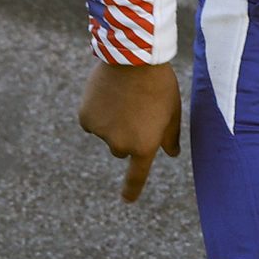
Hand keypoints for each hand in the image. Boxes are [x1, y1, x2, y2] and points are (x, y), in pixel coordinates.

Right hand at [78, 59, 180, 201]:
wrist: (133, 58)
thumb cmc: (159, 85)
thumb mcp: (172, 112)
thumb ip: (170, 137)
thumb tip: (171, 154)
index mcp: (144, 147)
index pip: (137, 176)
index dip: (132, 189)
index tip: (127, 200)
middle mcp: (120, 146)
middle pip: (121, 149)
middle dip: (126, 135)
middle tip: (136, 109)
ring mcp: (101, 133)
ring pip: (105, 133)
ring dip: (112, 121)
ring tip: (123, 96)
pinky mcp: (86, 119)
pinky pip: (91, 120)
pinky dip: (97, 111)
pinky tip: (108, 93)